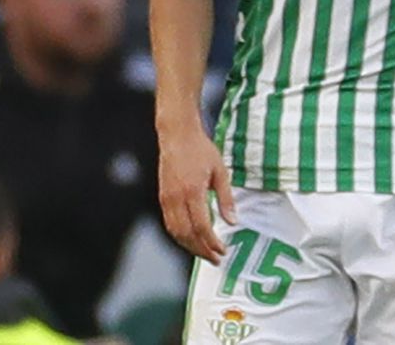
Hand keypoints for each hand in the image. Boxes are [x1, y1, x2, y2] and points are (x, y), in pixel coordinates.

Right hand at [158, 119, 235, 263]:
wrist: (177, 135)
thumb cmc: (201, 150)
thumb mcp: (220, 171)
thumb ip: (226, 198)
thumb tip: (232, 221)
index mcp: (193, 191)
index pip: (201, 226)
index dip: (212, 242)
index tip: (223, 250)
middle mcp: (176, 198)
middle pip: (187, 234)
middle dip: (202, 250)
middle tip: (216, 259)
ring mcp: (166, 199)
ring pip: (176, 232)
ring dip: (190, 247)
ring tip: (205, 253)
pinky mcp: (162, 197)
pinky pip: (170, 224)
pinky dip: (180, 236)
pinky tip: (191, 240)